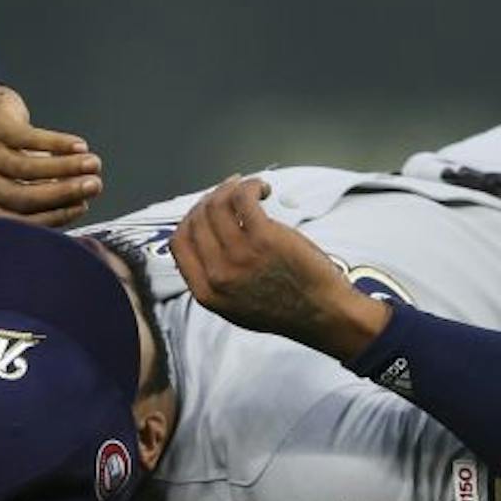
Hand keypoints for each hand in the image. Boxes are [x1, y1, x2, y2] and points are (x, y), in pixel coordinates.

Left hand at [0, 81, 103, 226]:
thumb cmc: (12, 156)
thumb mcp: (22, 184)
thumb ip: (45, 200)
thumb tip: (80, 204)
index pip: (19, 222)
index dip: (54, 217)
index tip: (83, 207)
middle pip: (23, 198)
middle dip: (64, 194)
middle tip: (94, 186)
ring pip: (27, 168)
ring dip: (66, 167)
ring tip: (94, 164)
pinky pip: (29, 139)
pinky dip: (58, 143)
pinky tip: (80, 145)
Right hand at [170, 176, 391, 360]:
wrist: (322, 314)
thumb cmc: (286, 309)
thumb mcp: (234, 306)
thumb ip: (213, 280)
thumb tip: (203, 241)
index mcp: (206, 292)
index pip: (178, 244)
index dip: (189, 220)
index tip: (205, 211)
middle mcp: (218, 274)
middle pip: (197, 219)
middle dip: (211, 199)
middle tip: (229, 193)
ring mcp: (240, 255)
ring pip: (217, 205)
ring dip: (231, 188)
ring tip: (249, 188)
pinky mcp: (264, 237)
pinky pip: (243, 198)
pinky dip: (250, 186)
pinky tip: (262, 189)